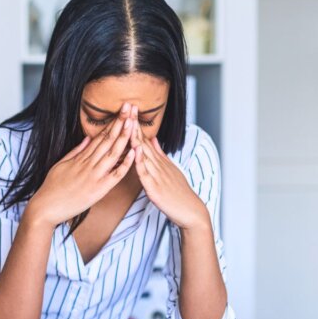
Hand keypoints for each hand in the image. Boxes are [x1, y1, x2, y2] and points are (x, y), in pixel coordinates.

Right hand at [26, 105, 135, 226]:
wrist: (46, 207)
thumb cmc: (52, 188)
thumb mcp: (61, 164)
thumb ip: (76, 151)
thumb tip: (87, 138)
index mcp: (81, 157)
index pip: (100, 136)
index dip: (112, 123)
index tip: (121, 112)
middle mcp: (89, 163)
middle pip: (107, 140)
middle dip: (120, 123)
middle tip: (129, 108)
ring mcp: (94, 175)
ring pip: (113, 153)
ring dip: (124, 137)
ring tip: (133, 122)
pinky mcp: (99, 189)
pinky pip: (115, 175)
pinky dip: (125, 163)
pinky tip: (134, 152)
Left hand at [130, 106, 209, 230]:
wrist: (190, 211)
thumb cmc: (178, 192)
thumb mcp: (169, 169)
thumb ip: (159, 154)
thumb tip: (152, 138)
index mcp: (158, 161)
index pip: (145, 139)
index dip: (136, 124)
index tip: (129, 109)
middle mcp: (158, 165)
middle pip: (143, 141)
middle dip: (134, 125)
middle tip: (127, 107)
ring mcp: (157, 175)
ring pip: (143, 154)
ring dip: (135, 138)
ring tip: (128, 123)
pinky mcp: (155, 188)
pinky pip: (145, 173)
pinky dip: (140, 161)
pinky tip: (136, 150)